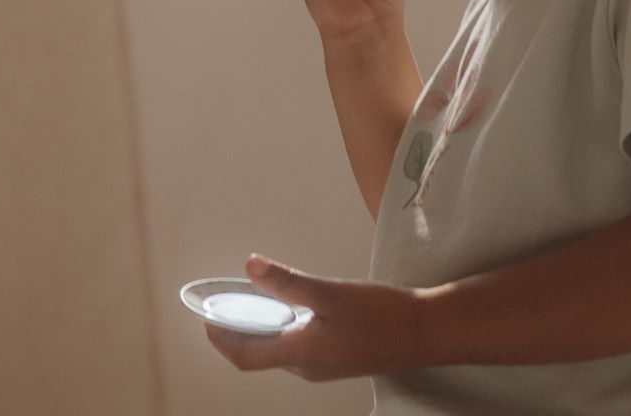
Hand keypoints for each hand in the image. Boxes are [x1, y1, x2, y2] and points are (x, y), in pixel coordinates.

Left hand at [204, 255, 430, 381]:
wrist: (424, 332)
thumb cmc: (380, 315)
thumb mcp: (329, 293)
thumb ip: (287, 281)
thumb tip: (250, 265)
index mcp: (300, 355)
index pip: (245, 355)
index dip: (221, 337)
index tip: (205, 315)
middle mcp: (308, 366)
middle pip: (260, 353)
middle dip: (239, 329)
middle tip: (227, 301)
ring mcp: (325, 364)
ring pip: (281, 348)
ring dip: (264, 326)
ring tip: (256, 298)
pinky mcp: (339, 357)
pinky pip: (301, 345)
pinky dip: (287, 327)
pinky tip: (296, 305)